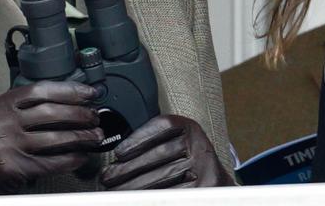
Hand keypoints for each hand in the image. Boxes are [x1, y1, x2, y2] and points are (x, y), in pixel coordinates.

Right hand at [0, 80, 102, 195]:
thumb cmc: (0, 136)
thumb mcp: (10, 112)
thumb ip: (34, 103)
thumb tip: (79, 98)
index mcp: (5, 103)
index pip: (43, 90)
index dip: (71, 90)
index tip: (91, 93)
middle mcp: (4, 122)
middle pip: (52, 113)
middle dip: (81, 115)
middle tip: (96, 117)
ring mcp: (8, 145)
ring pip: (55, 138)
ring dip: (82, 137)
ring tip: (95, 136)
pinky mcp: (13, 168)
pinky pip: (51, 162)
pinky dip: (71, 159)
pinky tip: (82, 156)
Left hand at [101, 114, 233, 188]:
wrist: (217, 187)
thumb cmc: (189, 166)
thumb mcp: (179, 144)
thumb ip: (157, 143)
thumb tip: (121, 156)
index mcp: (191, 129)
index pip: (165, 126)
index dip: (139, 137)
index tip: (119, 151)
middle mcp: (200, 145)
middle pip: (159, 155)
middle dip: (128, 168)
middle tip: (107, 177)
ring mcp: (203, 168)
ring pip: (162, 177)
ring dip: (133, 186)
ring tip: (114, 191)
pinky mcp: (204, 188)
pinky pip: (171, 193)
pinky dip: (150, 198)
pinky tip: (135, 199)